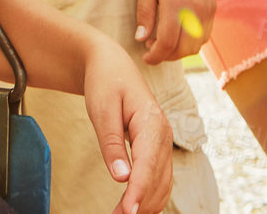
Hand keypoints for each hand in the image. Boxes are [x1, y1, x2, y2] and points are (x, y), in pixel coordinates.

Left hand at [81, 41, 173, 213]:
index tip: (129, 211)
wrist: (112, 65)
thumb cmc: (106, 83)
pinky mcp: (158, 150)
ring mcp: (164, 144)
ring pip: (162, 183)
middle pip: (158, 179)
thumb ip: (111, 143)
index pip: (148, 164)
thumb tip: (121, 178)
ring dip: (146, 204)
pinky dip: (150, 197)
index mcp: (152, 121)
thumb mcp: (102, 109)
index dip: (140, 190)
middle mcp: (164, 135)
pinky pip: (160, 179)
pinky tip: (135, 209)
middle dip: (140, 203)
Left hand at [135, 0, 214, 63]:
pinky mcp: (213, 5)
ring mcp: (208, 8)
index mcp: (176, 3)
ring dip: (181, 50)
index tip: (146, 57)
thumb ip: (145, 13)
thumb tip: (142, 39)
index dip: (156, 56)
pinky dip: (192, 40)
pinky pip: (205, 33)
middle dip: (168, 56)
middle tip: (152, 50)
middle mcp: (196, 8)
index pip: (168, 43)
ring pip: (198, 45)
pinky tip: (178, 32)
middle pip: (185, 49)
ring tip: (164, 42)